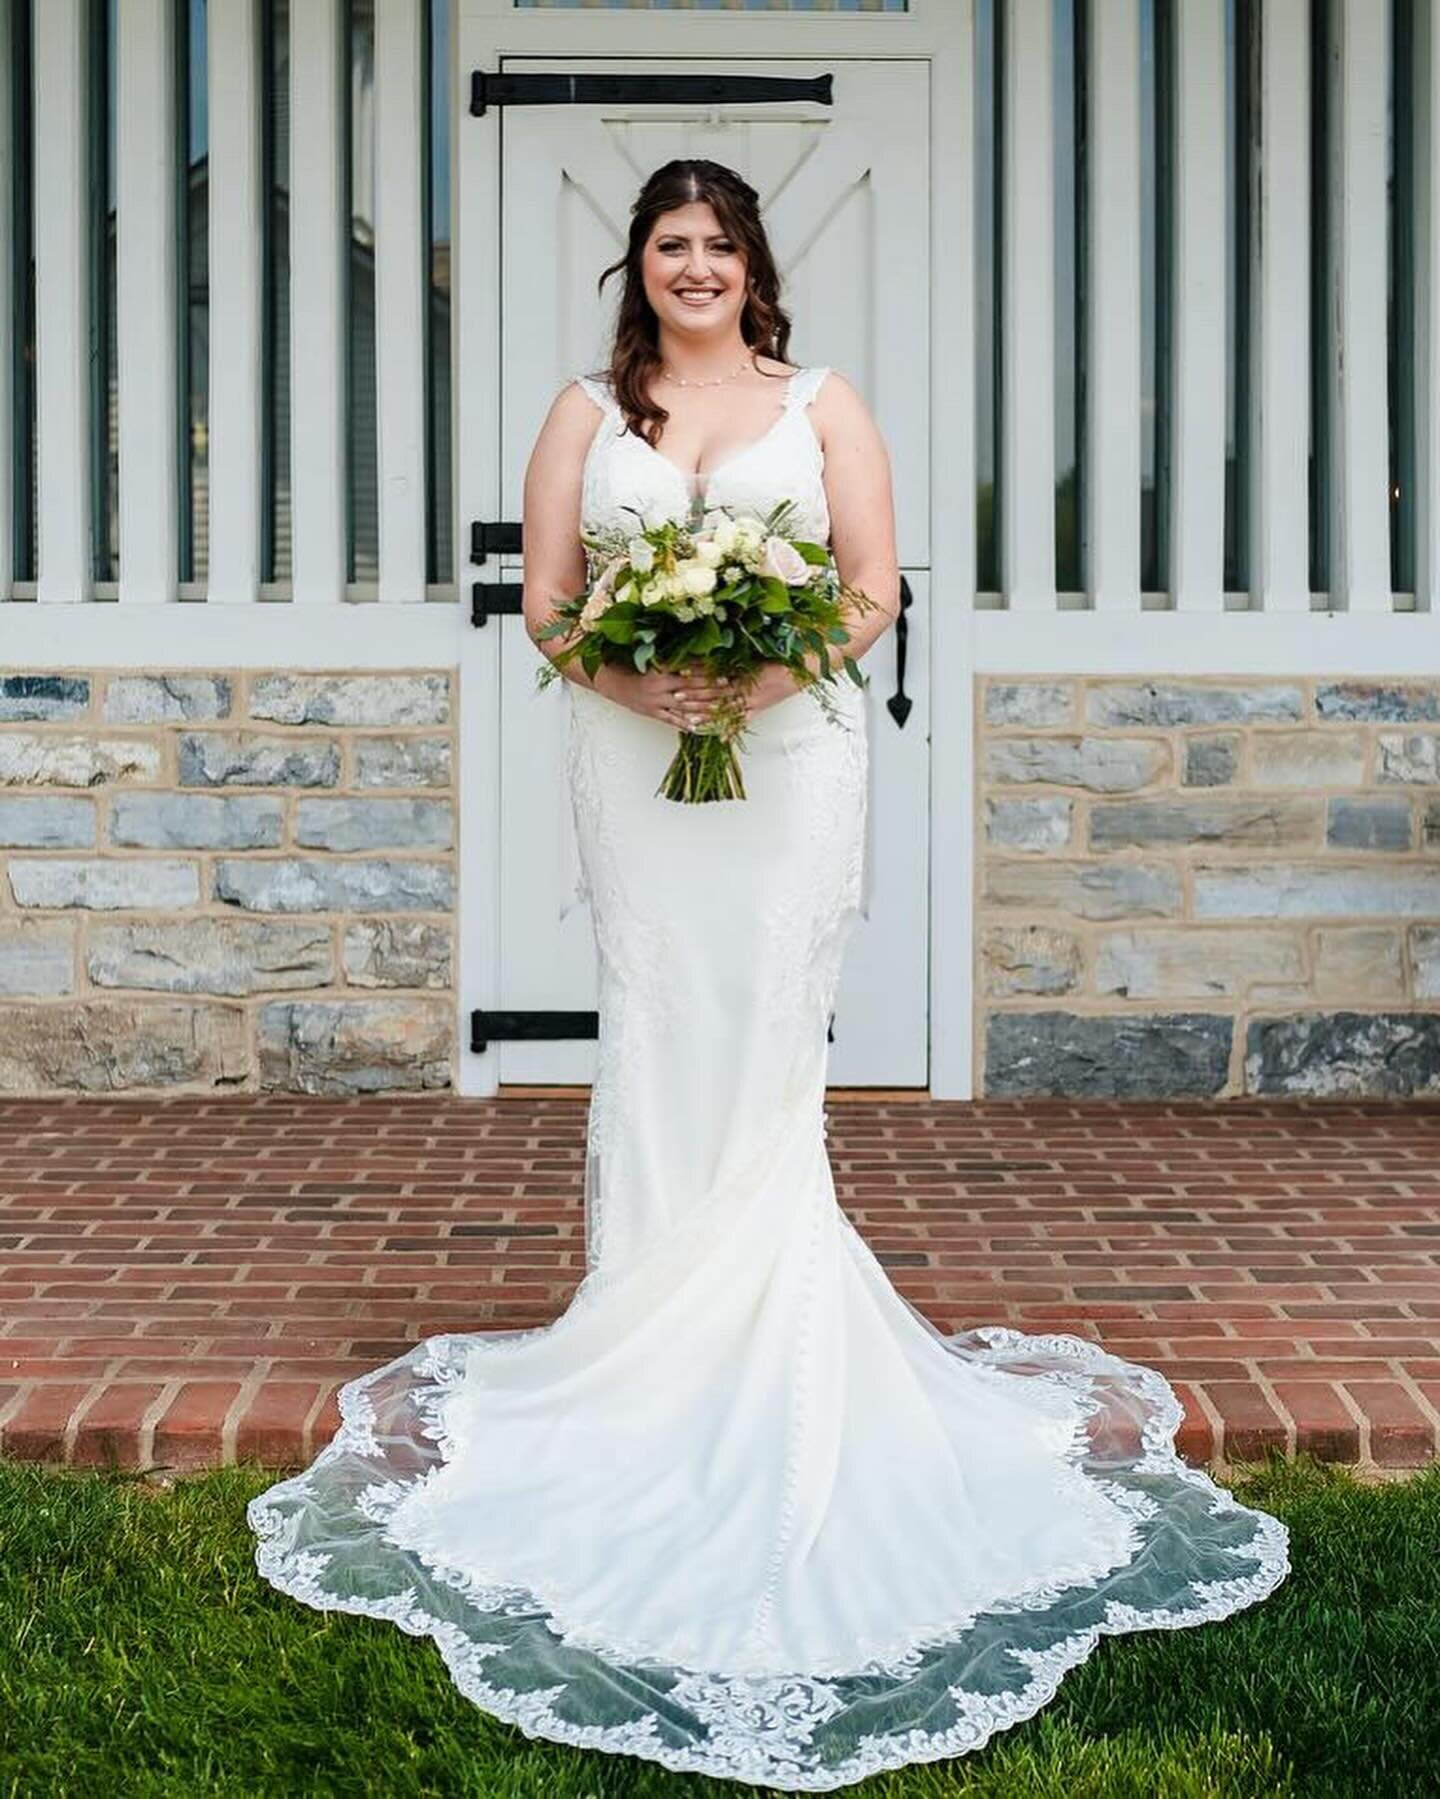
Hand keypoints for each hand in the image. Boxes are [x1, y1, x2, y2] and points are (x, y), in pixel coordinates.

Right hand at [593, 661, 734, 728]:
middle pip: (693, 688)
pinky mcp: (653, 713)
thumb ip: (672, 658)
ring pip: (685, 706)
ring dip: (705, 707)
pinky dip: (685, 723)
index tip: (725, 669)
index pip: (690, 670)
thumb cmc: (633, 667)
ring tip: (722, 708)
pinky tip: (699, 727)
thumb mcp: (651, 658)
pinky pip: (672, 720)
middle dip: (713, 688)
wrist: (611, 681)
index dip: (709, 670)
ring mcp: (657, 702)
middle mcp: (660, 687)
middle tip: (731, 688)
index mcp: (661, 670)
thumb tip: (695, 649)